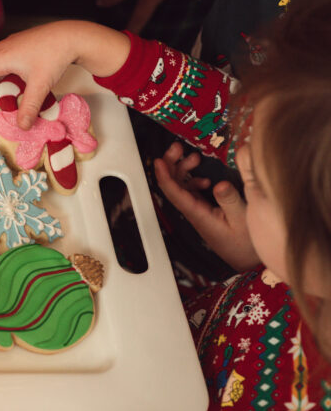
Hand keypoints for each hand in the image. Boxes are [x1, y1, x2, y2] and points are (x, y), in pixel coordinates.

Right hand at [0, 21, 129, 127]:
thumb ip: (29, 107)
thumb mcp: (40, 86)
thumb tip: (22, 125)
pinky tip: (21, 74)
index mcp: (1, 58)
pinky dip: (4, 65)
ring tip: (9, 86)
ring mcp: (11, 41)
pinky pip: (3, 53)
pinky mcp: (20, 40)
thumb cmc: (54, 56)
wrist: (71, 36)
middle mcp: (2, 47)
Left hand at [154, 142, 258, 270]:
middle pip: (173, 185)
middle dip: (172, 164)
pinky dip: (194, 181)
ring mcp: (198, 212)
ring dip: (184, 170)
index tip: (160, 160)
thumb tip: (219, 184)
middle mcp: (193, 212)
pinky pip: (192, 193)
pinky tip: (206, 179)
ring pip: (182, 187)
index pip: (173, 192)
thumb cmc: (247, 244)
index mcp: (197, 213)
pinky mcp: (205, 212)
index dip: (164, 175)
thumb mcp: (243, 220)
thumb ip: (231, 201)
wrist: (249, 263)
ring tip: (194, 157)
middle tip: (178, 148)